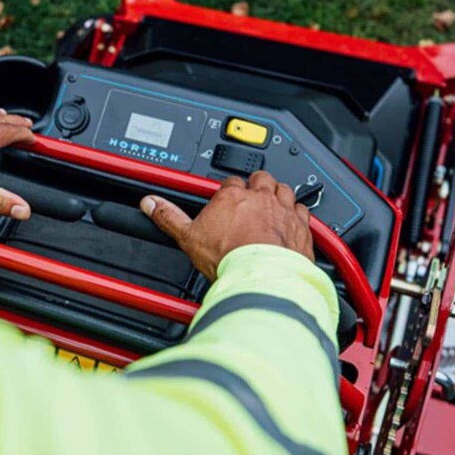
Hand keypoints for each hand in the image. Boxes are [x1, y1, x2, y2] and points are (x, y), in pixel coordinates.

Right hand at [140, 172, 313, 280]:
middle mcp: (260, 197)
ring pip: (284, 189)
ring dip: (278, 193)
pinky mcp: (300, 226)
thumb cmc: (229, 257)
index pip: (230, 182)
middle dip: (256, 184)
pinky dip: (298, 213)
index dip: (227, 190)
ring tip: (272, 203)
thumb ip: (169, 217)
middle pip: (260, 179)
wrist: (262, 275)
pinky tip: (293, 220)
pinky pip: (303, 210)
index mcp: (232, 196)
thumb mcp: (188, 237)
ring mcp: (283, 210)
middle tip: (250, 195)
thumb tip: (151, 203)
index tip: (225, 198)